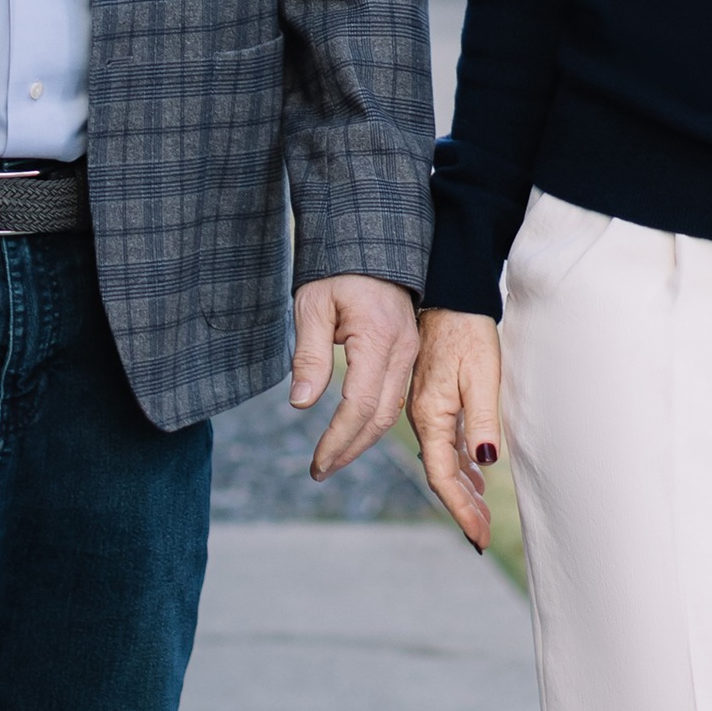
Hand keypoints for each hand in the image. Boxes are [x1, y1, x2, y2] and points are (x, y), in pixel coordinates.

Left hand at [292, 274, 416, 480]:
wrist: (373, 240)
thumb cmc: (337, 267)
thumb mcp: (313, 304)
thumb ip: (309, 355)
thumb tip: (301, 405)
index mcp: (379, 338)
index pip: (360, 405)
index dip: (337, 439)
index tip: (316, 464)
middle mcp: (403, 349)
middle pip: (381, 416)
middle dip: (350, 448)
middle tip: (320, 470)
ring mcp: (410, 351)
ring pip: (391, 411)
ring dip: (362, 440)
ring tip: (331, 459)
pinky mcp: (408, 351)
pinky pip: (394, 396)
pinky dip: (373, 420)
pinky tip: (353, 432)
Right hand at [405, 309, 502, 553]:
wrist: (453, 297)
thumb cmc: (469, 332)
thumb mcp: (482, 374)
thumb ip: (481, 419)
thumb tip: (485, 463)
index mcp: (432, 415)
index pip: (444, 477)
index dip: (461, 509)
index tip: (478, 537)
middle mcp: (425, 416)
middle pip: (442, 474)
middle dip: (463, 506)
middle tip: (482, 534)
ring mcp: (429, 407)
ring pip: (444, 459)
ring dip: (463, 487)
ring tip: (482, 511)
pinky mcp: (437, 397)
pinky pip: (447, 441)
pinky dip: (460, 463)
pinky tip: (474, 472)